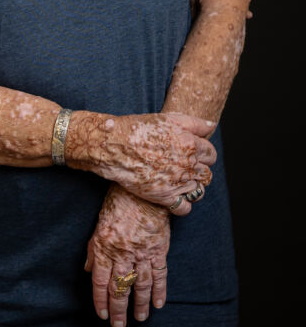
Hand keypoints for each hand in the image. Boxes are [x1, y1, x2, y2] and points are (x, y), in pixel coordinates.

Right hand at [68, 111, 214, 210]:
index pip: (211, 154)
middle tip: (185, 168)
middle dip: (199, 171)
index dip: (203, 154)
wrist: (114, 146)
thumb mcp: (168, 118)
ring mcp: (177, 182)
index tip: (193, 154)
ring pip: (198, 191)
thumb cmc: (139, 129)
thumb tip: (211, 124)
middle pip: (207, 174)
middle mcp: (188, 164)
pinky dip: (181, 205)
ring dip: (193, 188)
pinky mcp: (165, 196)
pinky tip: (172, 195)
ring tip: (180, 182)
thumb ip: (194, 122)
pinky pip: (184, 208)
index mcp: (190, 144)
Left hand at [86, 184, 168, 326]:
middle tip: (118, 325)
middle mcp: (123, 252)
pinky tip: (157, 304)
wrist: (141, 187)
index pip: (101, 281)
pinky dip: (160, 291)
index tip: (101, 313)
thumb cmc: (118, 203)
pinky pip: (160, 275)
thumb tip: (89, 270)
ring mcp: (142, 252)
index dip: (100, 300)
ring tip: (139, 318)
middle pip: (120, 287)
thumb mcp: (99, 224)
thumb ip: (94, 249)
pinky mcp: (159, 249)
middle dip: (118, 309)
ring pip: (140, 285)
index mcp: (105, 246)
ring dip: (140, 304)